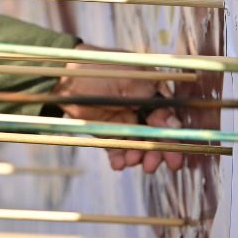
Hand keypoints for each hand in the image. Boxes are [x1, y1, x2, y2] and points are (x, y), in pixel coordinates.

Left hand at [51, 45, 183, 173]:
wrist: (63, 76)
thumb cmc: (99, 70)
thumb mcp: (131, 80)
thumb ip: (153, 101)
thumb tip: (175, 123)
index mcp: (152, 90)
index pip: (168, 117)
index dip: (172, 136)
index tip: (172, 152)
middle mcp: (141, 107)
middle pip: (156, 135)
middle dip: (156, 151)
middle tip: (152, 166)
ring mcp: (125, 120)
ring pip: (139, 144)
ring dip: (138, 155)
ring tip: (130, 161)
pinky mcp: (108, 132)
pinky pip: (119, 149)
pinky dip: (120, 159)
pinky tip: (119, 165)